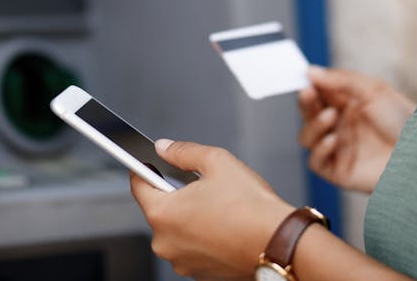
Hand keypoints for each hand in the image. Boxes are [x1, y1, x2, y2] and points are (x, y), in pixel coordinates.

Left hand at [130, 139, 294, 279]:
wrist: (278, 241)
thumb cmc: (250, 206)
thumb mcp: (216, 161)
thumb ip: (183, 152)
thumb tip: (165, 148)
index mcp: (163, 214)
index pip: (138, 187)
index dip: (142, 170)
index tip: (146, 165)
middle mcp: (166, 243)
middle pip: (160, 210)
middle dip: (175, 196)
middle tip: (201, 185)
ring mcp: (183, 262)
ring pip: (178, 231)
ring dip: (190, 218)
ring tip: (218, 207)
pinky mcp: (200, 274)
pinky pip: (193, 248)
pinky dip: (203, 237)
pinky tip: (224, 226)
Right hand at [298, 66, 415, 192]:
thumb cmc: (401, 119)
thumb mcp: (373, 90)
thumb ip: (341, 80)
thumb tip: (310, 71)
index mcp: (346, 104)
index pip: (318, 93)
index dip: (309, 85)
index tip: (305, 77)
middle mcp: (339, 125)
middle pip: (309, 113)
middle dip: (306, 102)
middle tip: (309, 92)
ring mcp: (338, 148)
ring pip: (307, 137)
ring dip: (313, 125)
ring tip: (330, 116)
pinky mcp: (338, 170)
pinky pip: (316, 161)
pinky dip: (320, 149)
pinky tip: (333, 139)